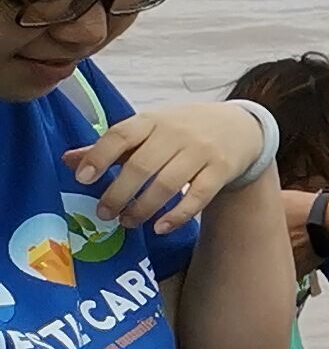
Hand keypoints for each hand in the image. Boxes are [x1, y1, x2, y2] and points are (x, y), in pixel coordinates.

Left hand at [67, 101, 260, 231]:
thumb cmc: (182, 131)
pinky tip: (160, 227)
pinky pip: (198, 197)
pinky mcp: (222, 170)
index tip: (83, 178)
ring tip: (128, 222)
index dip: (99, 156)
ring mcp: (201, 152)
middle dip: (118, 193)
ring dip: (143, 208)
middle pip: (142, 166)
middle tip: (104, 213)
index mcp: (151, 121)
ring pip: (168, 184)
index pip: (121, 135)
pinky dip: (177, 215)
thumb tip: (68, 161)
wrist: (239, 126)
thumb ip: (110, 147)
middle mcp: (176, 133)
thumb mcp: (147, 130)